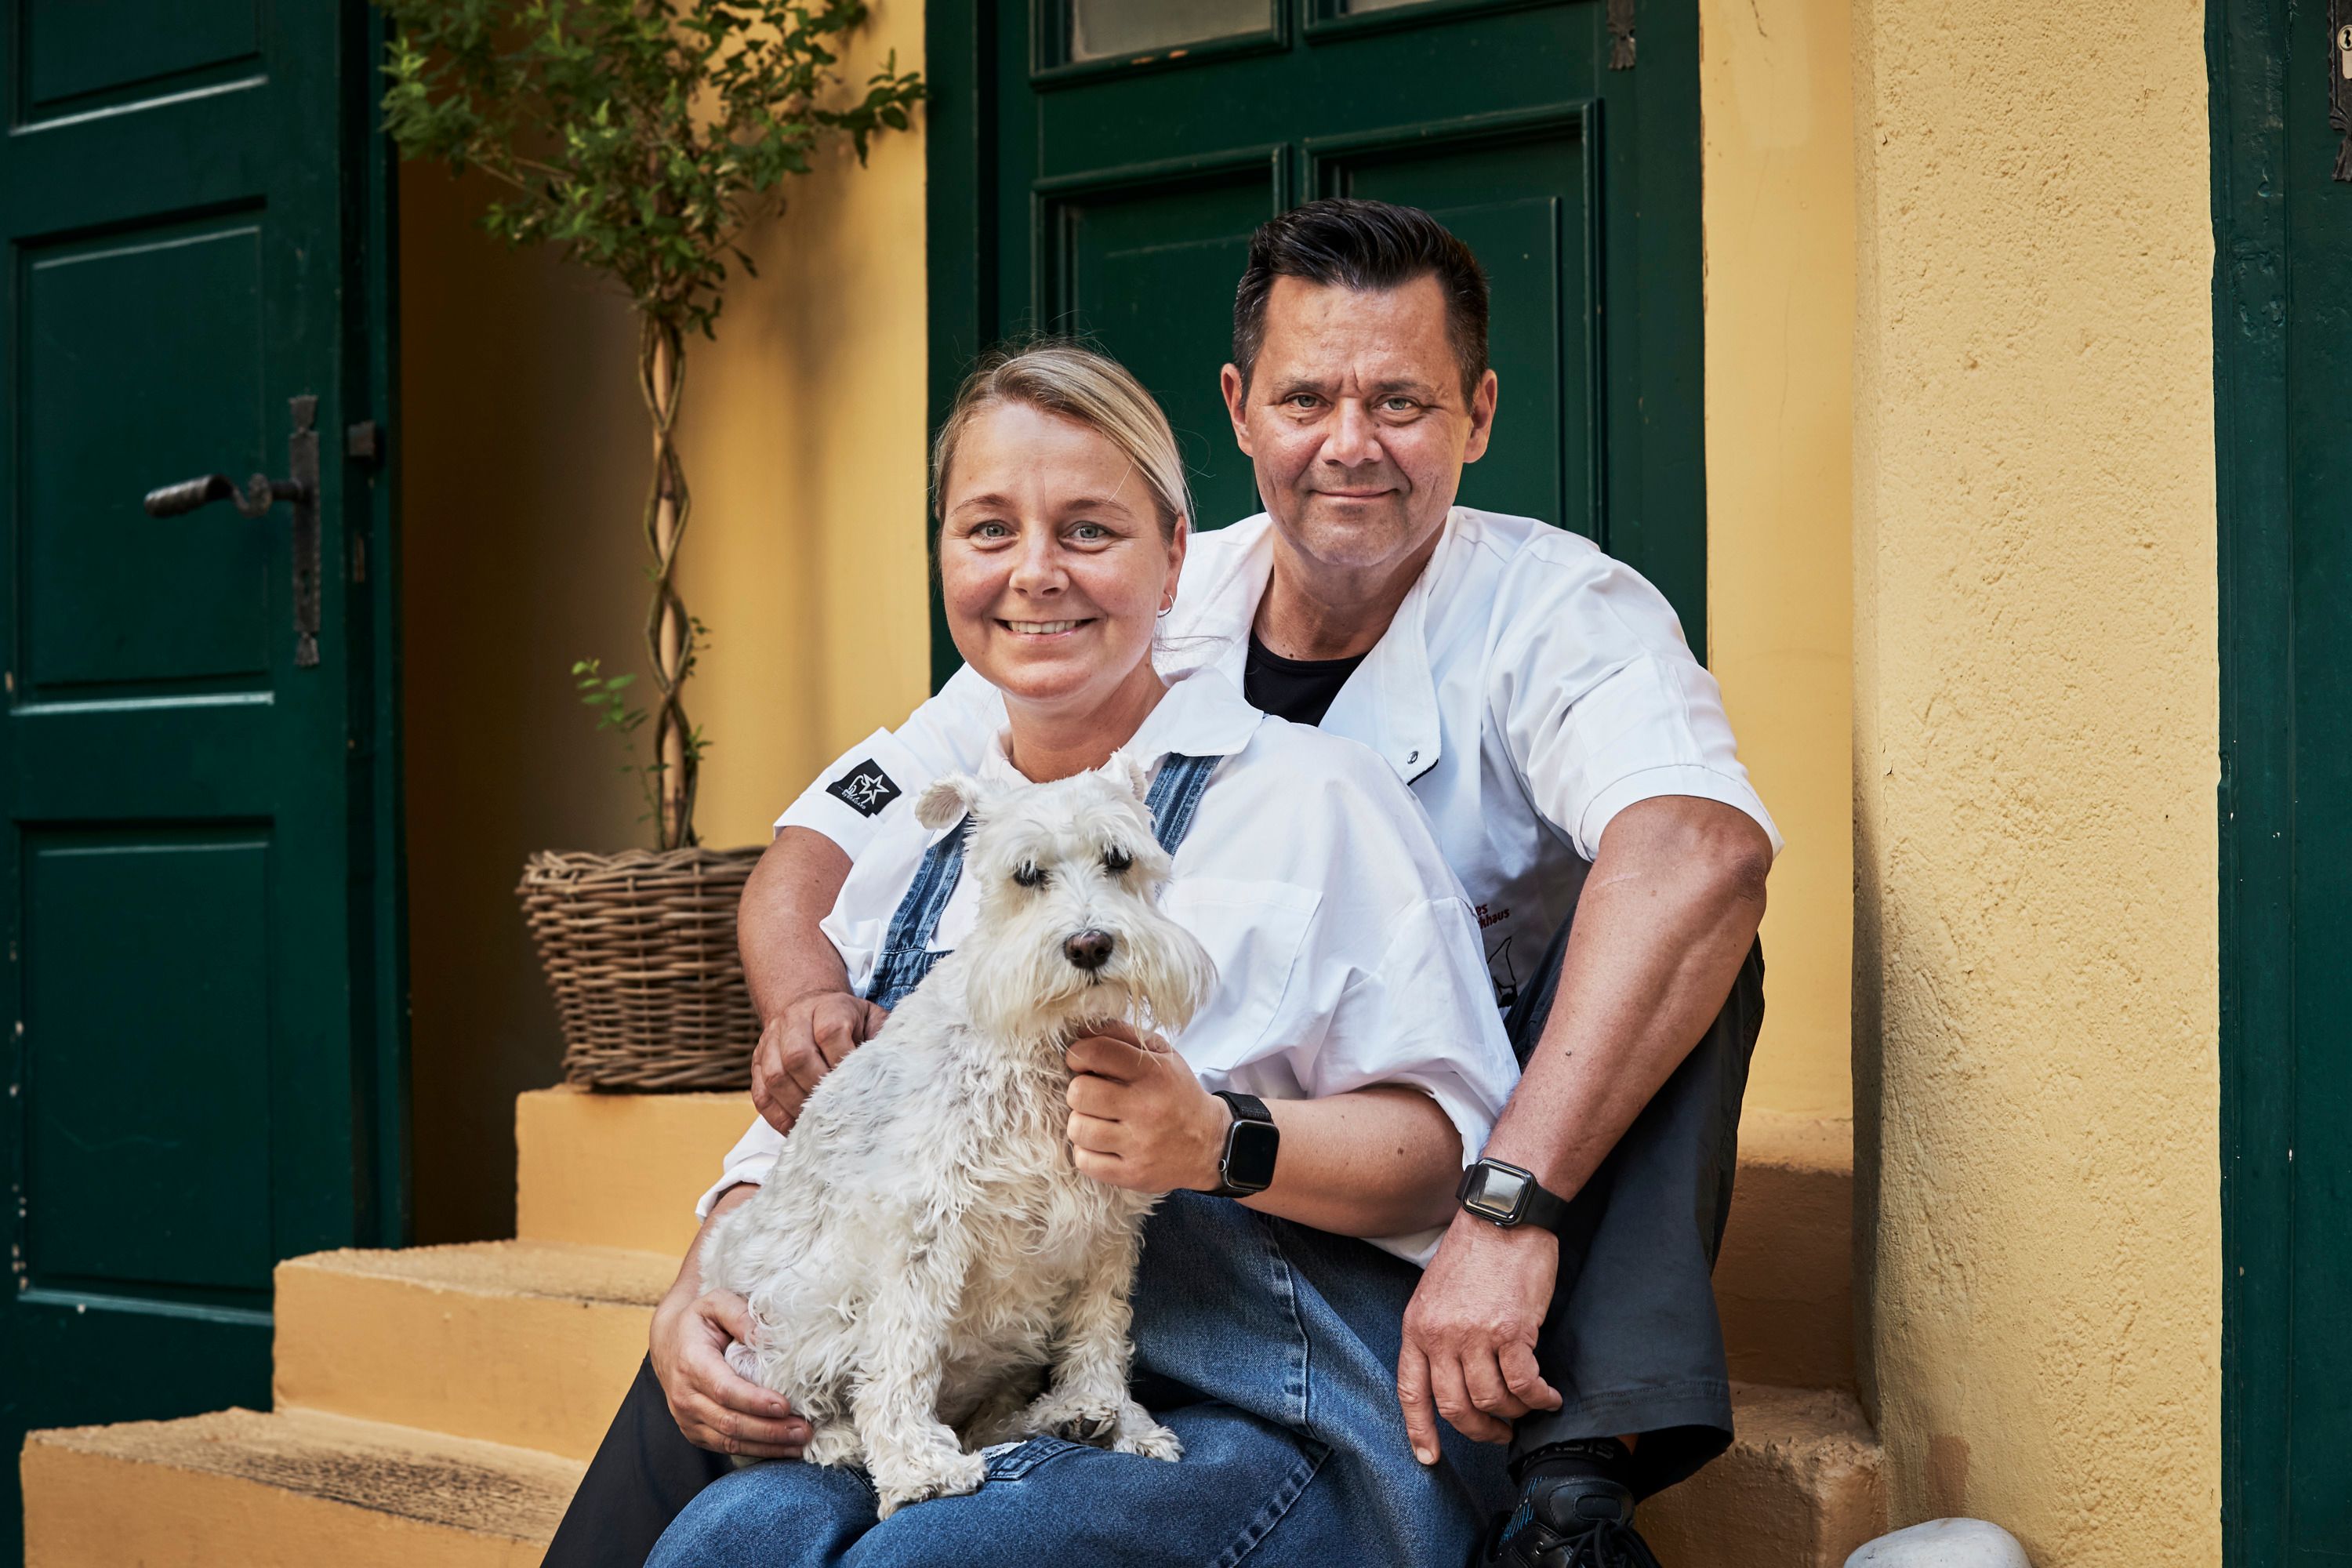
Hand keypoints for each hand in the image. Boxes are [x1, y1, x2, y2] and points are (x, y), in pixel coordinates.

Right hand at [649, 1286, 810, 1458]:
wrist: (668, 1341)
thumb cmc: (698, 1320)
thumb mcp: (717, 1303)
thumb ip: (741, 1316)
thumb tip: (769, 1337)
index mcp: (691, 1363)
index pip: (724, 1390)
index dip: (754, 1401)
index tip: (784, 1405)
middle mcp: (685, 1396)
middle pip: (730, 1422)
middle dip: (769, 1430)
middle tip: (803, 1430)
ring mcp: (687, 1418)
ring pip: (728, 1441)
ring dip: (766, 1446)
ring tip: (799, 1444)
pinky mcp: (695, 1431)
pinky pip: (725, 1447)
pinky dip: (754, 1450)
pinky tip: (780, 1449)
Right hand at [751, 991, 888, 1134]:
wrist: (809, 1006)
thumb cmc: (849, 1020)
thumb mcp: (871, 1019)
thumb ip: (883, 1039)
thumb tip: (899, 1071)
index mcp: (828, 1007)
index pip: (830, 1032)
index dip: (842, 1061)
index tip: (857, 1084)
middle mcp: (794, 1021)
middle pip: (797, 1056)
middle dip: (818, 1088)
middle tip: (837, 1109)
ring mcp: (771, 1042)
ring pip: (775, 1077)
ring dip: (797, 1105)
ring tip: (818, 1122)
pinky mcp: (757, 1062)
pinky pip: (761, 1093)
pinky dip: (777, 1116)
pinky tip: (796, 1128)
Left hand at [1064, 1022, 1227, 1193]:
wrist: (1212, 1144)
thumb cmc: (1177, 1093)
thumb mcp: (1162, 1055)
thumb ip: (1123, 1035)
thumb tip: (1080, 1030)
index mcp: (1154, 1073)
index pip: (1095, 1053)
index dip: (1077, 1055)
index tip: (1082, 1062)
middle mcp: (1146, 1108)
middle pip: (1078, 1093)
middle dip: (1079, 1091)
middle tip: (1094, 1095)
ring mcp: (1139, 1145)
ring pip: (1077, 1129)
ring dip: (1081, 1122)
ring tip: (1098, 1121)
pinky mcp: (1132, 1174)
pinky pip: (1084, 1161)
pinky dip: (1086, 1152)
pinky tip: (1102, 1144)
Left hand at [1397, 1210, 1563, 1461]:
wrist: (1503, 1216)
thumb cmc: (1474, 1252)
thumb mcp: (1435, 1293)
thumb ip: (1437, 1334)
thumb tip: (1454, 1377)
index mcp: (1416, 1326)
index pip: (1411, 1391)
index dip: (1419, 1430)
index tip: (1429, 1457)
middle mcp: (1440, 1335)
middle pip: (1454, 1406)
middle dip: (1479, 1429)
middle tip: (1499, 1432)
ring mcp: (1475, 1335)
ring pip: (1492, 1399)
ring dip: (1514, 1413)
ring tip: (1528, 1408)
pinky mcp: (1511, 1331)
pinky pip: (1525, 1384)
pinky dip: (1540, 1398)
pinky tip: (1549, 1396)